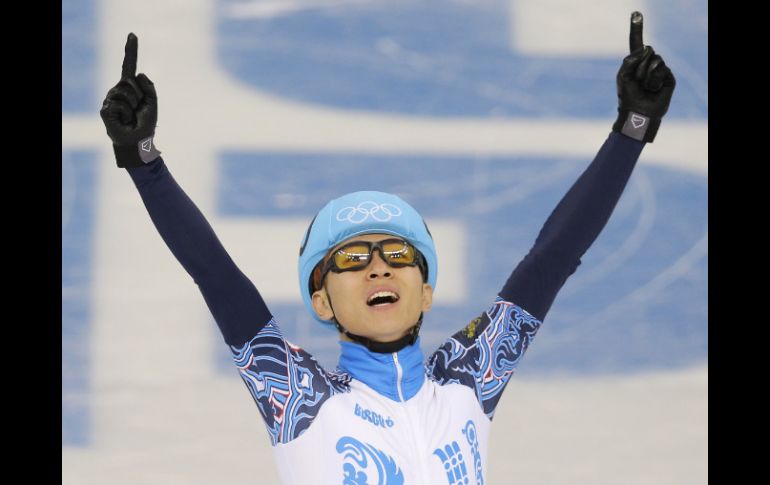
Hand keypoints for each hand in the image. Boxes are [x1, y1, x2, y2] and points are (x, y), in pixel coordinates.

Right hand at [100, 33, 160, 167]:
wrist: (138, 142)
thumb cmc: (145, 124)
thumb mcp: (153, 103)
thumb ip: (150, 87)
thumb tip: (140, 73)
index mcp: (131, 87)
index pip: (130, 66)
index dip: (131, 50)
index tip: (132, 34)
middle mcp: (118, 90)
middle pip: (130, 81)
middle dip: (139, 95)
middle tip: (138, 109)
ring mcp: (110, 99)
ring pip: (125, 92)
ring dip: (133, 105)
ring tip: (131, 116)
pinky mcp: (105, 109)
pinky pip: (119, 104)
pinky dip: (126, 113)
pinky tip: (123, 120)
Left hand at [612, 12, 675, 142]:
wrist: (637, 113)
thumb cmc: (627, 96)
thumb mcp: (623, 76)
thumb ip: (630, 60)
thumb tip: (647, 48)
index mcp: (635, 62)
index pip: (637, 43)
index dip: (637, 28)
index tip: (636, 13)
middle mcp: (648, 64)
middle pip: (648, 50)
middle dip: (640, 66)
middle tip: (637, 81)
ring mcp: (660, 70)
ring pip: (656, 59)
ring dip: (646, 74)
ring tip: (644, 87)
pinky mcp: (668, 77)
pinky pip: (662, 69)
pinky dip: (654, 80)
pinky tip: (652, 89)